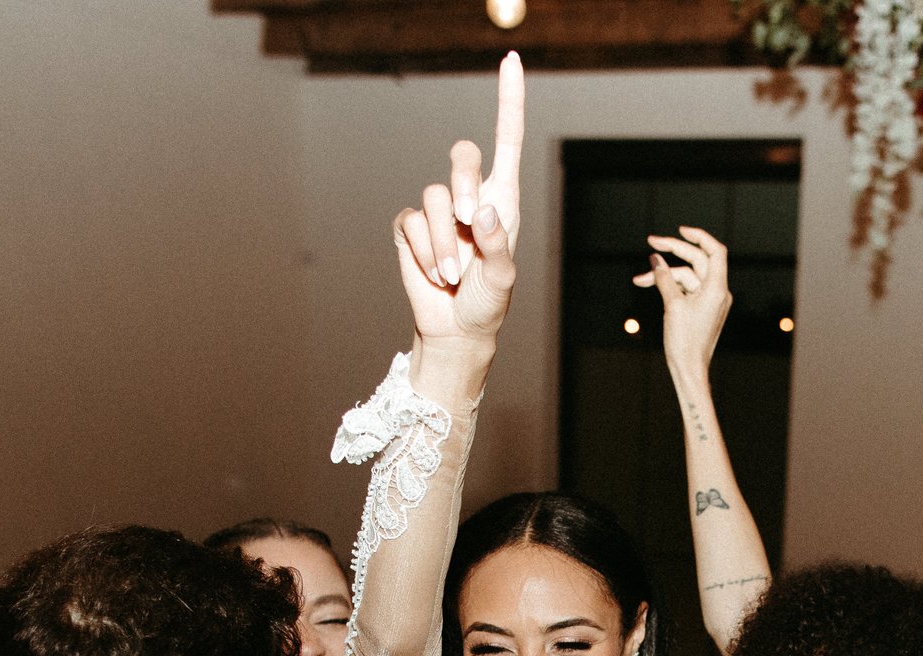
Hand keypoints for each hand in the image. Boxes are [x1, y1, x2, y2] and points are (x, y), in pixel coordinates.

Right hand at [393, 54, 523, 367]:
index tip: (510, 59)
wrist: (456, 329)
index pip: (507, 138)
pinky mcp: (411, 227)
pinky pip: (413, 223)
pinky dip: (426, 253)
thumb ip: (498, 246)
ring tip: (454, 274)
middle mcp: (471, 196)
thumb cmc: (487, 303)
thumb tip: (484, 210)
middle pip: (463, 155)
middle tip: (472, 220)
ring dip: (446, 242)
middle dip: (465, 183)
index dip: (509, 100)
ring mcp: (439, 210)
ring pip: (435, 197)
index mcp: (504, 198)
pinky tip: (436, 273)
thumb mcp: (502, 279)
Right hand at [633, 227, 730, 381]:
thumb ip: (664, 279)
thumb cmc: (684, 341)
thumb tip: (655, 259)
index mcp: (717, 289)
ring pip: (687, 276)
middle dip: (674, 251)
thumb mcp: (672, 305)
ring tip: (640, 279)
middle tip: (651, 242)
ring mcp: (710, 300)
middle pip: (697, 260)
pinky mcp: (702, 308)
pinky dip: (670, 285)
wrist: (689, 369)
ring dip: (664, 275)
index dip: (699, 236)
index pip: (715, 251)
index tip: (679, 230)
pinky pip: (686, 288)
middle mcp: (717, 292)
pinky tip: (650, 284)